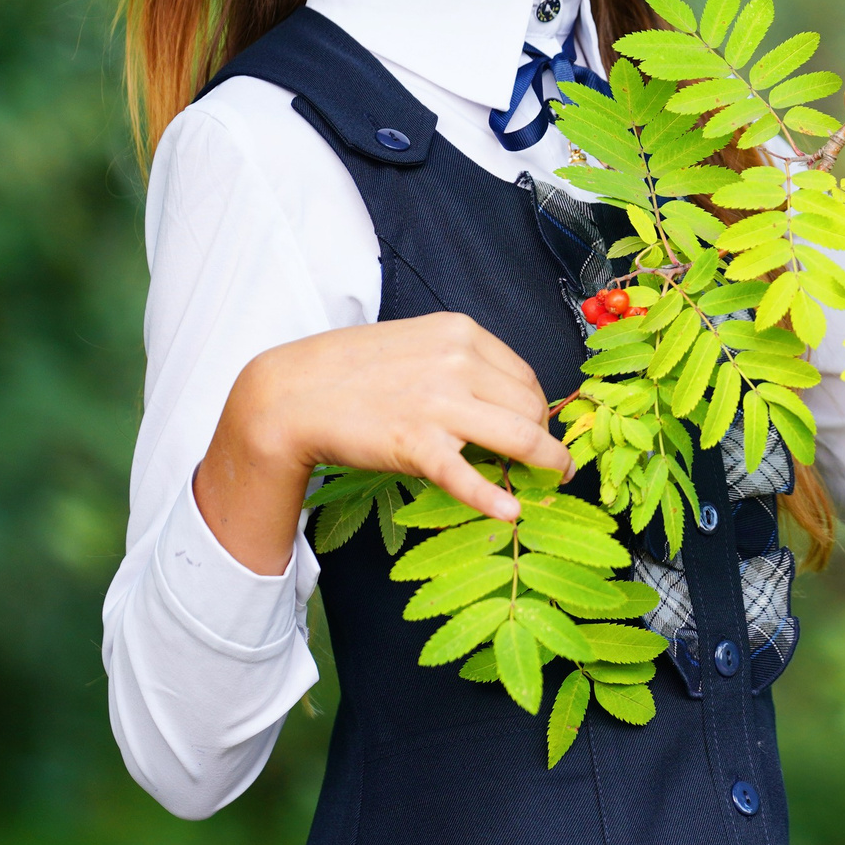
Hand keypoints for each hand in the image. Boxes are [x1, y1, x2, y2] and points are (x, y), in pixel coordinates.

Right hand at [194, 312, 574, 574]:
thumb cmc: (351, 370)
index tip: (539, 428)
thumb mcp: (415, 343)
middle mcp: (458, 362)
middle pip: (529, 407)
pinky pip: (467, 476)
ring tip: (553, 479)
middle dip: (542, 436)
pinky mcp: (416, 443)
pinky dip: (493, 498)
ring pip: (519, 438)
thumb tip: (501, 395)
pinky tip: (511, 511)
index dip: (538, 408)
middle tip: (542, 459)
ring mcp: (439, 403)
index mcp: (460, 333)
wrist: (291, 393)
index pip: (525, 376)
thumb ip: (459, 362)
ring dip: (545, 463)